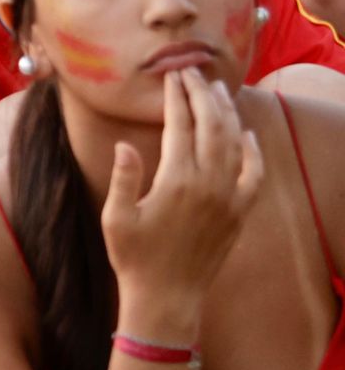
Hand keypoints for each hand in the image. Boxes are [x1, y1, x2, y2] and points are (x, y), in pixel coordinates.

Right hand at [103, 69, 262, 333]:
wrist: (167, 297)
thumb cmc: (134, 257)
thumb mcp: (115, 218)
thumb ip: (124, 178)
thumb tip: (124, 145)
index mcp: (176, 180)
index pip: (180, 125)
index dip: (176, 97)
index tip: (171, 76)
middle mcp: (208, 184)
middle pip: (211, 126)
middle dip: (202, 94)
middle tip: (192, 72)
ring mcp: (229, 198)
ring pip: (234, 143)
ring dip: (227, 113)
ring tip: (217, 90)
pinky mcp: (239, 212)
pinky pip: (254, 174)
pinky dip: (253, 150)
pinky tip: (246, 134)